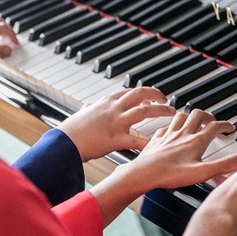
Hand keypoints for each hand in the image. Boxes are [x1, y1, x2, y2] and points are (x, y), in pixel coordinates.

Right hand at [58, 87, 175, 161]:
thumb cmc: (70, 132)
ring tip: (172, 114)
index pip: (129, 92)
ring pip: (145, 111)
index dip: (143, 93)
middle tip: (166, 101)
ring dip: (161, 111)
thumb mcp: (81, 115)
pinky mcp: (116, 138)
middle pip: (141, 94)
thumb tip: (87, 106)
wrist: (64, 144)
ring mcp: (116, 122)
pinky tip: (159, 143)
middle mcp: (113, 108)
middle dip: (157, 95)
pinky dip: (150, 142)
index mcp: (105, 102)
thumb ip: (88, 109)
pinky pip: (138, 140)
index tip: (151, 98)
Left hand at [89, 110, 236, 225]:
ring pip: (182, 116)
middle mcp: (183, 134)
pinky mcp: (157, 139)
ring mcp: (169, 135)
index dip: (225, 125)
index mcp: (196, 141)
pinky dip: (172, 125)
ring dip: (191, 116)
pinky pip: (166, 126)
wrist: (143, 173)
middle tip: (213, 122)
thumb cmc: (170, 174)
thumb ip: (223, 165)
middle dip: (208, 116)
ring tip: (195, 121)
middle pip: (198, 115)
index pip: (215, 126)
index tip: (230, 128)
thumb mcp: (202, 172)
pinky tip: (172, 130)